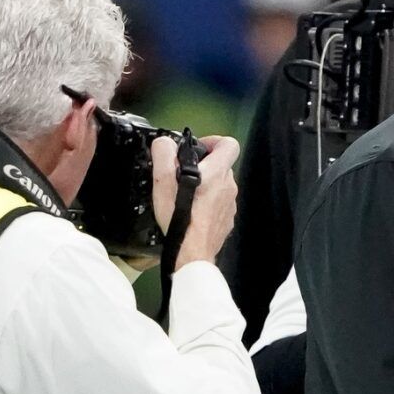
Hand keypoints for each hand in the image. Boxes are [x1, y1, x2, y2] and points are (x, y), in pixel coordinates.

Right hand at [153, 135, 239, 270]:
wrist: (192, 252)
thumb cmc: (180, 219)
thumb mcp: (163, 183)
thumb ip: (163, 156)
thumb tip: (164, 143)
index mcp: (217, 173)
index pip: (229, 144)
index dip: (213, 141)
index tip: (198, 149)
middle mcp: (229, 186)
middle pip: (221, 165)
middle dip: (203, 166)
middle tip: (183, 175)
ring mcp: (230, 204)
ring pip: (220, 185)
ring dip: (205, 185)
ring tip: (184, 196)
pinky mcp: (227, 219)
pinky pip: (219, 203)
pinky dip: (208, 202)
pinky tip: (192, 211)